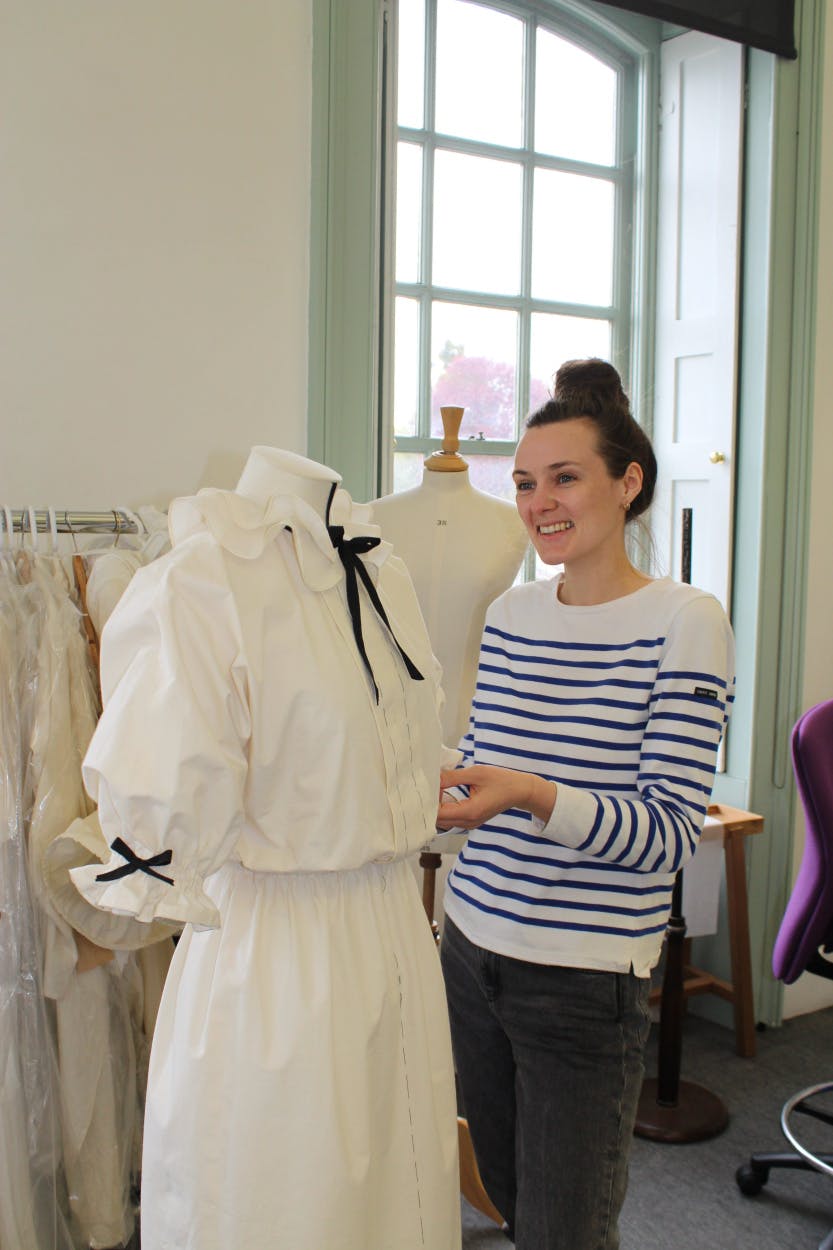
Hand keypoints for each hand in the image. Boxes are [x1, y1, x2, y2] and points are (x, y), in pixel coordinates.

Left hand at [436, 765, 555, 829]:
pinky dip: (444, 809)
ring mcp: (470, 824)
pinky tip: (442, 795)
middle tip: (425, 788)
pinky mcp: (471, 821)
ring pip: (443, 821)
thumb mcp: (476, 773)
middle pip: (438, 821)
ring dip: (436, 808)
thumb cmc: (501, 781)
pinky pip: (451, 819)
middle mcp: (468, 822)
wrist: (519, 791)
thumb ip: (453, 777)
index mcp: (470, 811)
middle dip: (429, 806)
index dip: (428, 802)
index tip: (425, 787)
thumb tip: (433, 778)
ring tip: (432, 790)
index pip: (438, 813)